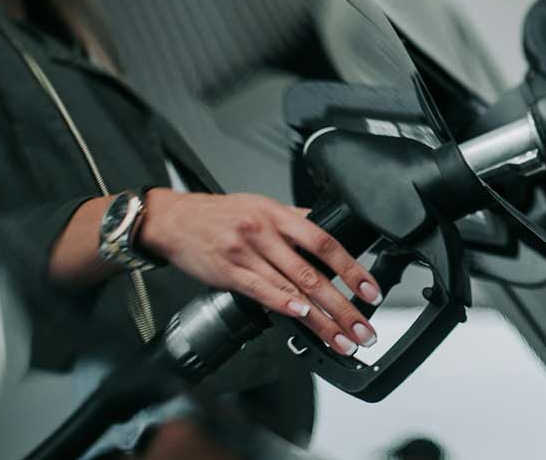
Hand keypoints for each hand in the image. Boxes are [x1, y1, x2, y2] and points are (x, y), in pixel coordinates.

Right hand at [139, 189, 382, 355]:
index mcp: (280, 216)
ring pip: (292, 289)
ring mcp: (246, 253)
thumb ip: (295, 219)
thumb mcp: (263, 205)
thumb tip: (328, 229)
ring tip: (341, 340)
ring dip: (320, 319)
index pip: (326, 243)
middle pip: (314, 274)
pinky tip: (302, 317)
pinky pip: (260, 290)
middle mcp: (266, 234)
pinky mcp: (228, 272)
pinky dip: (283, 304)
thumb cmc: (220, 214)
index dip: (352, 270)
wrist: (174, 219)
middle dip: (343, 307)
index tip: (371, 291)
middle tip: (362, 329)